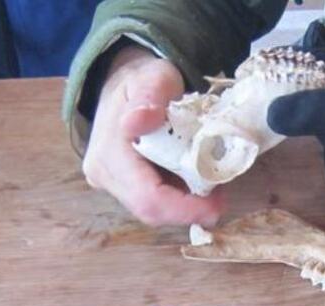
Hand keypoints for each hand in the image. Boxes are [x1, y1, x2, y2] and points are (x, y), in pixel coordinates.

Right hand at [83, 46, 223, 225]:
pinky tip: (194, 180)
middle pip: (151, 211)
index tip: (217, 204)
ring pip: (154, 210)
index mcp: (108, 154)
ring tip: (210, 183)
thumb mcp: (154, 76)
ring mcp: (111, 184)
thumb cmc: (143, 78)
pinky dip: (179, 197)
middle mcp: (103, 175)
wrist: (125, 83)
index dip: (184, 208)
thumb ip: (151, 93)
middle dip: (189, 209)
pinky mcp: (123, 187)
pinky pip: (155, 202)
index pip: (147, 198)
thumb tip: (139, 120)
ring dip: (186, 204)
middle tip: (221, 195)